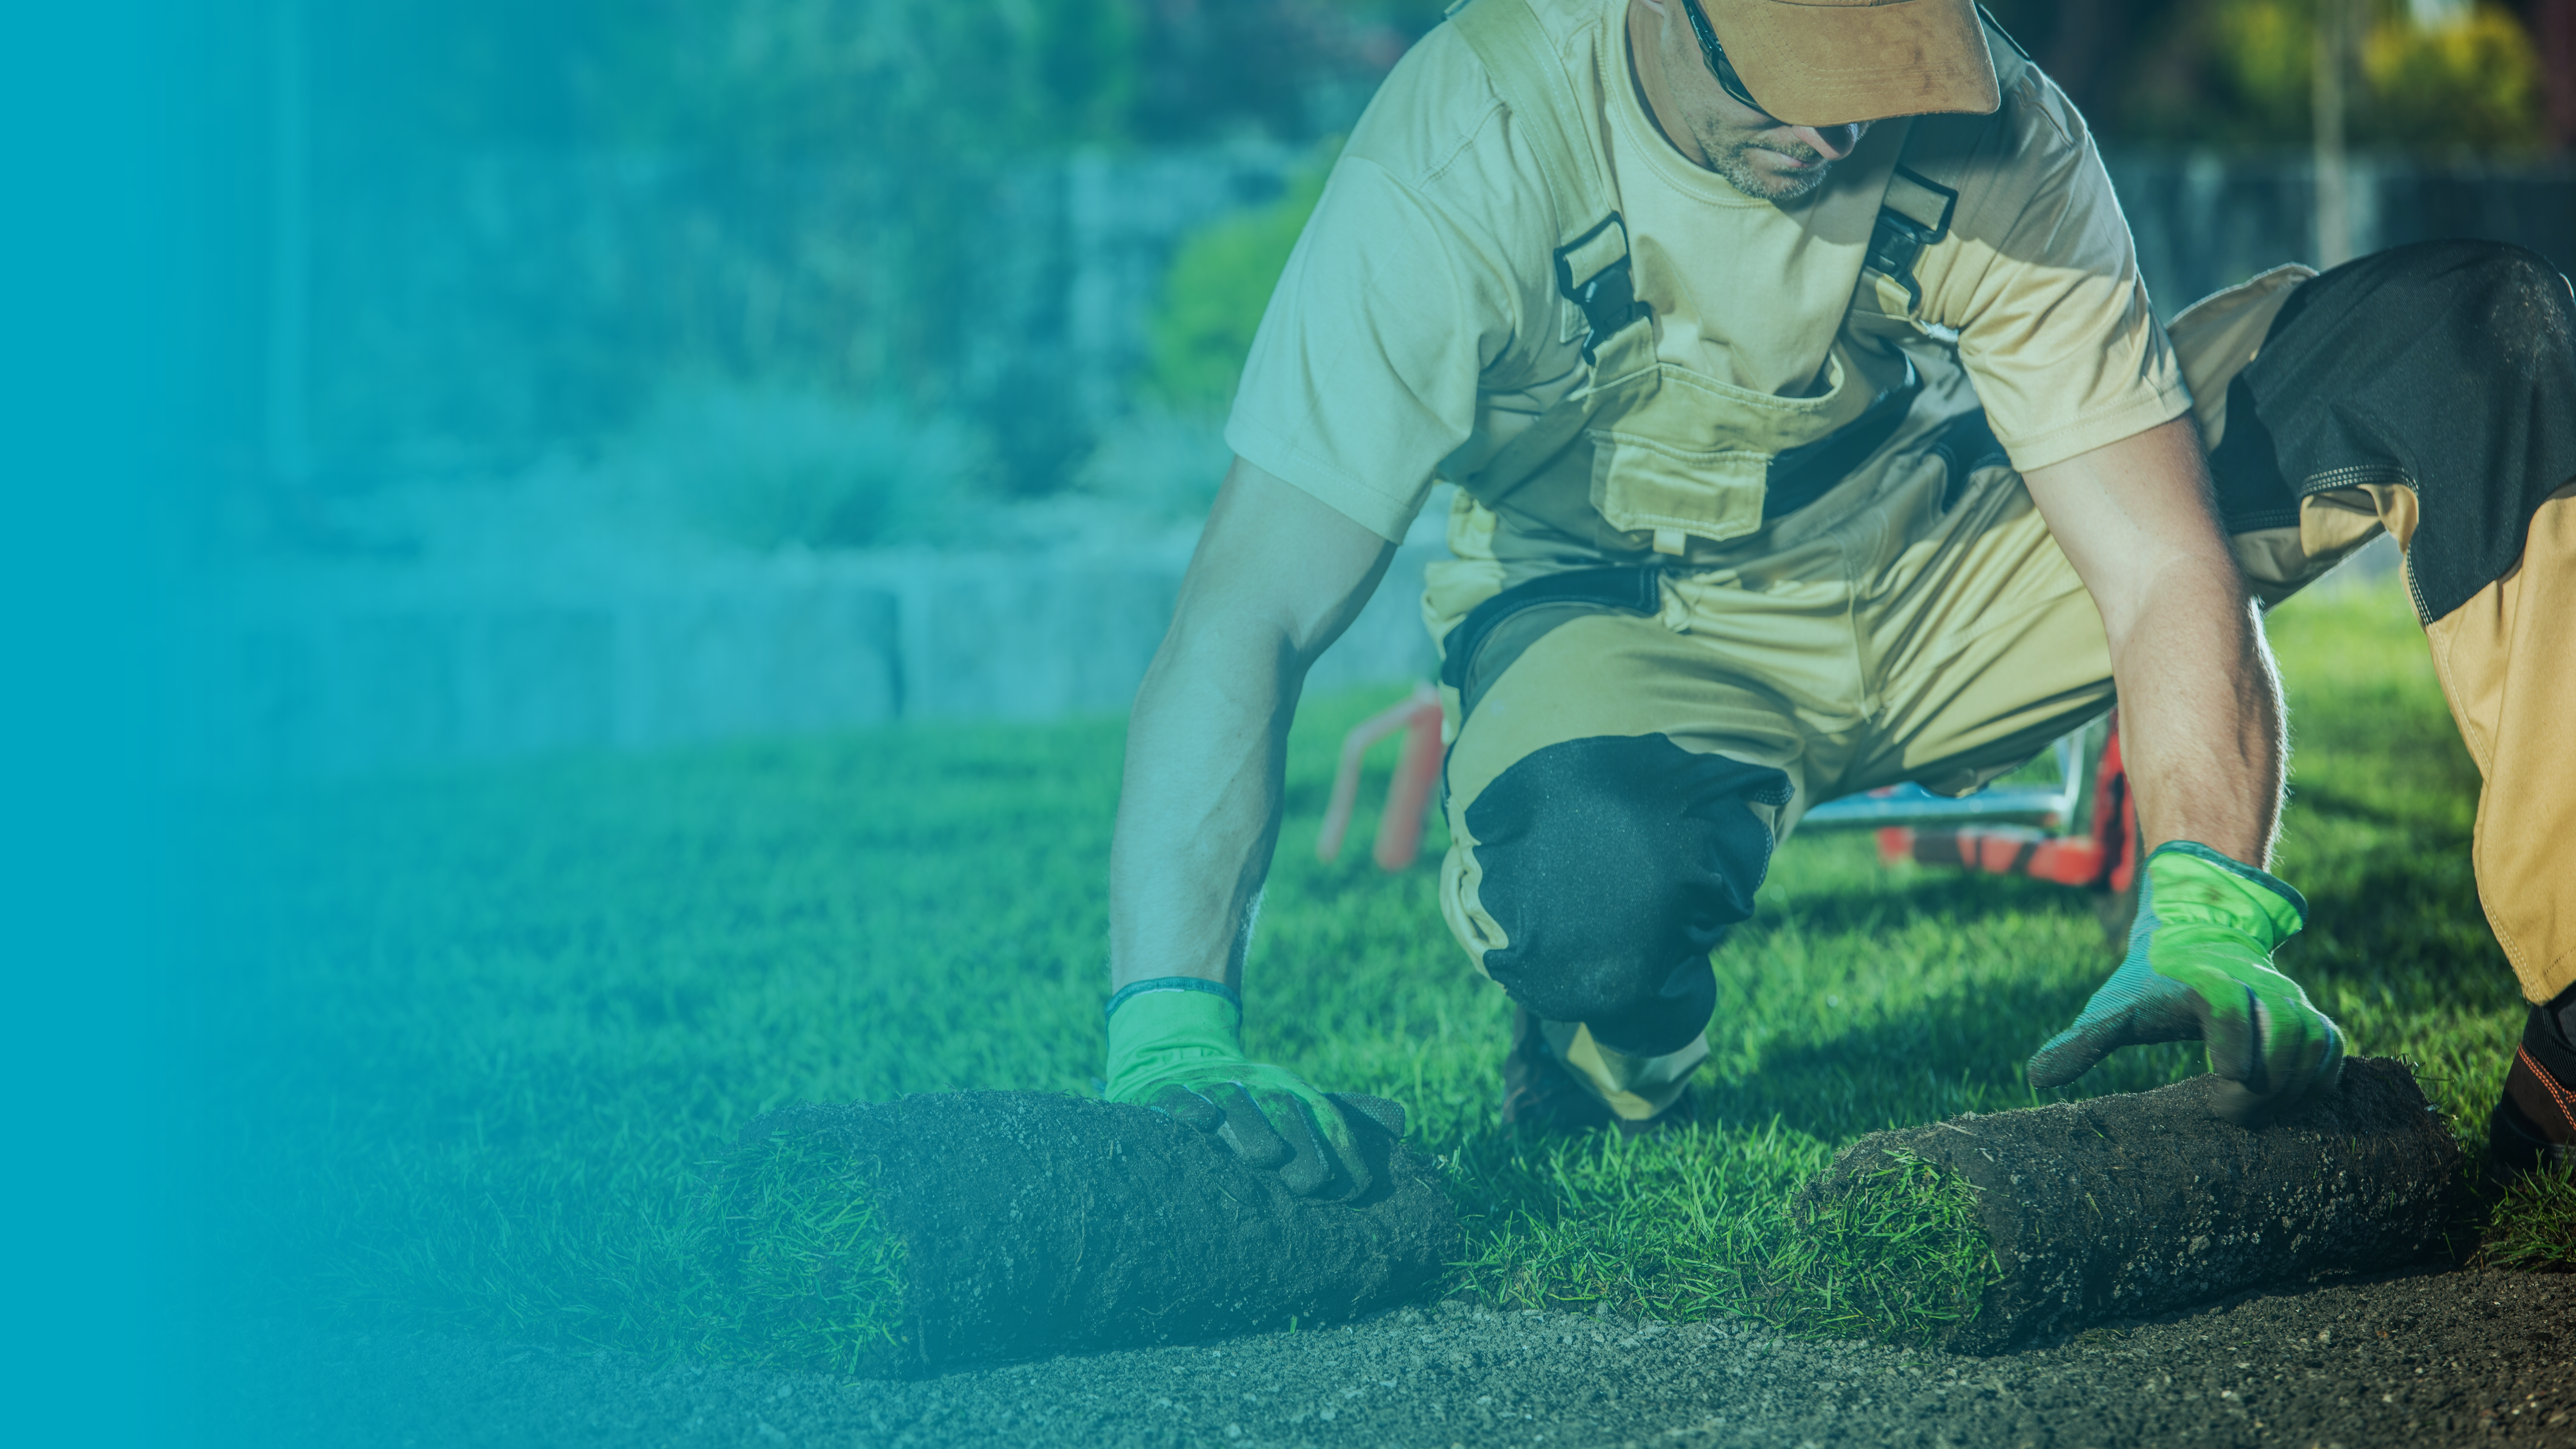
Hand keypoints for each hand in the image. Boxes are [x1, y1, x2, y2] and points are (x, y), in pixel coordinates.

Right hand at [1102, 979, 1400, 1196]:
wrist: (1177, 1063)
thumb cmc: (1250, 1102)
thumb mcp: (1296, 1102)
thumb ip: (1345, 1115)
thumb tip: (1401, 1120)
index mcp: (1290, 1090)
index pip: (1324, 1119)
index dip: (1341, 1152)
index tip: (1353, 1191)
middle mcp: (1254, 1085)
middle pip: (1282, 1110)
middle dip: (1300, 1144)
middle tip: (1309, 1184)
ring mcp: (1210, 1087)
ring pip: (1233, 1103)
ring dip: (1249, 1127)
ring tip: (1265, 1156)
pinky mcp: (1166, 1094)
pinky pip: (1178, 1099)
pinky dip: (1189, 1107)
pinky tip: (1201, 1121)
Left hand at [2028, 842, 2343, 1124]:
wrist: (2197, 937)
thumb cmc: (2149, 983)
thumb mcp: (2113, 1007)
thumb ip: (2081, 1041)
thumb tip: (2035, 1077)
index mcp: (2206, 980)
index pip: (2227, 1004)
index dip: (2232, 1042)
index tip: (2223, 1078)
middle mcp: (2257, 986)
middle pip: (2281, 1035)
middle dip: (2260, 1084)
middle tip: (2227, 1112)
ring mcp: (2289, 1000)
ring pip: (2314, 1045)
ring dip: (2292, 1086)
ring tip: (2254, 1112)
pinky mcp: (2309, 1016)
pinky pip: (2333, 1049)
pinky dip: (2318, 1080)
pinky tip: (2287, 1103)